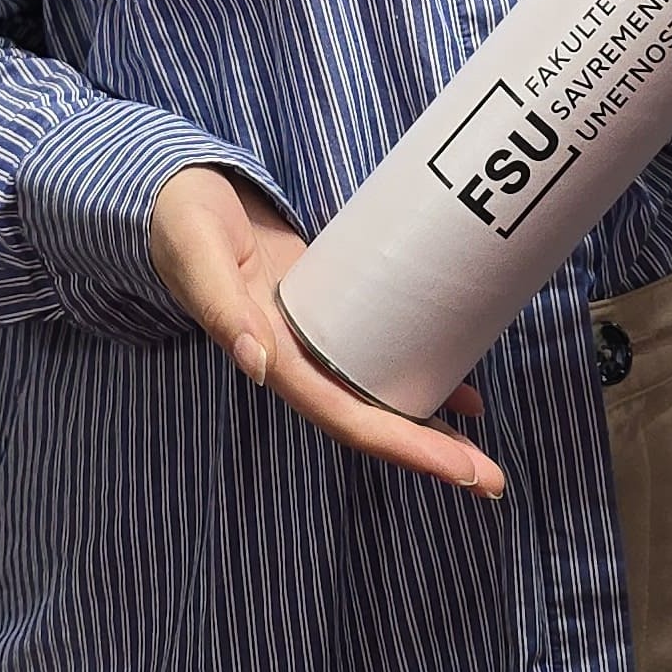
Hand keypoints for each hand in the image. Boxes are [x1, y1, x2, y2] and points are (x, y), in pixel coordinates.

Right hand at [148, 165, 501, 497]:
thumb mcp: (199, 256)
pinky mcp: (330, 308)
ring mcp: (315, 338)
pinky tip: (456, 384)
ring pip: (378, 394)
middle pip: (371, 420)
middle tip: (493, 480)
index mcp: (268, 357)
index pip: (345, 418)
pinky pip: (379, 354)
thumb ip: (222, 308)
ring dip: (428, 425)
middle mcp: (295, 360)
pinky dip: (417, 370)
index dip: (403, 446)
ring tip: (482, 446)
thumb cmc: (182, 222)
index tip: (460, 471)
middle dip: (431, 454)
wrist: (177, 192)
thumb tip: (258, 365)